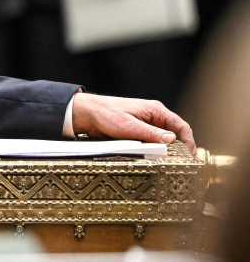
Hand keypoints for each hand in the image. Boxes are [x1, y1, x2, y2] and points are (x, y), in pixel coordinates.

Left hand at [72, 92, 195, 152]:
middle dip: (180, 149)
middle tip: (181, 164)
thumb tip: (172, 140)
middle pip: (175, 134)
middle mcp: (153, 117)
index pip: (181, 126)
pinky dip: (155, 151)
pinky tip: (155, 160)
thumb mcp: (129, 125)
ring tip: (169, 164)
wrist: (87, 114)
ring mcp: (146, 125)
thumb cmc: (106, 114)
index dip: (189, 141)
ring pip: (163, 140)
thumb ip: (151, 133)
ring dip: (166, 151)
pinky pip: (152, 143)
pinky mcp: (138, 133)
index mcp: (155, 110)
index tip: (189, 156)